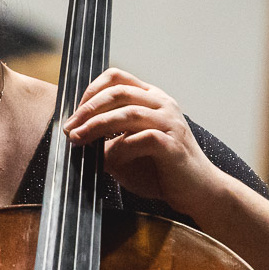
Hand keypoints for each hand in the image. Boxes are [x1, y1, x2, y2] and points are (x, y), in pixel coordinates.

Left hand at [62, 68, 232, 216]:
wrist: (198, 192)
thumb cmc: (161, 171)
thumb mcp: (128, 150)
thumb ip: (107, 141)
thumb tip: (76, 138)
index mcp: (152, 99)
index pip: (117, 77)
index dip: (91, 90)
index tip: (75, 111)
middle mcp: (162, 104)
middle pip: (117, 92)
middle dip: (87, 110)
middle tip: (69, 128)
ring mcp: (170, 122)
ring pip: (127, 113)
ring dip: (96, 126)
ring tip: (77, 140)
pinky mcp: (173, 144)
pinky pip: (140, 138)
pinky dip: (119, 149)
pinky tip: (108, 161)